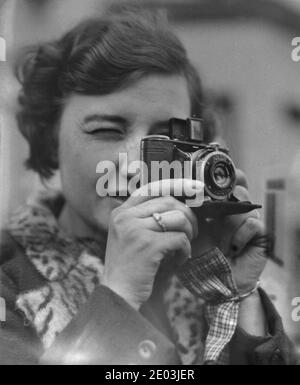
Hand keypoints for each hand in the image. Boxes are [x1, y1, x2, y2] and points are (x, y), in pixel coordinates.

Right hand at [102, 179, 202, 309]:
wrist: (118, 294)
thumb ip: (148, 218)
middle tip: (193, 231)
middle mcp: (125, 217)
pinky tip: (180, 259)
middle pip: (168, 201)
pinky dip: (185, 249)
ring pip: (177, 218)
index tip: (196, 187)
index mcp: (121, 212)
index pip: (152, 187)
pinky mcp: (148, 245)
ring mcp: (135, 230)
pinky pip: (180, 239)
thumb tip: (180, 205)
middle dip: (188, 215)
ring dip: (188, 233)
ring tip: (185, 247)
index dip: (176, 184)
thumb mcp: (132, 235)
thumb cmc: (130, 266)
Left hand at [191, 170, 267, 293]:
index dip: (219, 178)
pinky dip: (240, 235)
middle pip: (236, 188)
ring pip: (244, 205)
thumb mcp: (186, 234)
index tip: (205, 181)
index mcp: (215, 208)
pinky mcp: (259, 235)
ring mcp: (246, 222)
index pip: (223, 183)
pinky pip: (253, 223)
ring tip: (220, 242)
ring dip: (228, 222)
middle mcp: (232, 212)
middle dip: (225, 195)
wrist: (213, 287)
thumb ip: (182, 214)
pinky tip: (232, 249)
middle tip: (213, 208)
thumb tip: (172, 191)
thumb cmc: (197, 261)